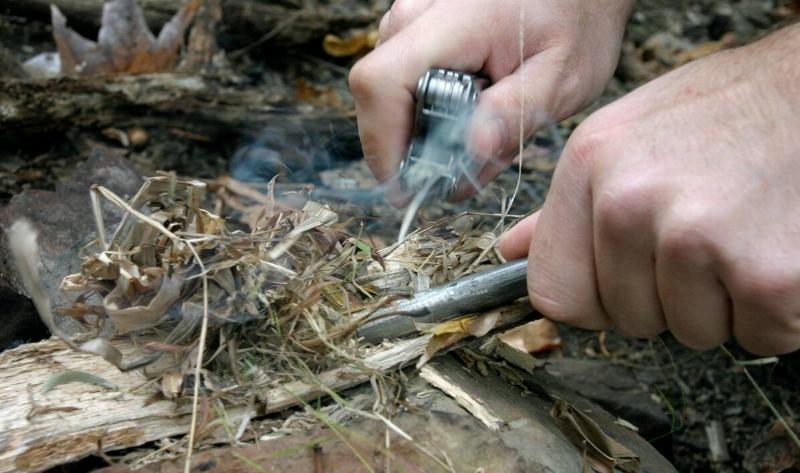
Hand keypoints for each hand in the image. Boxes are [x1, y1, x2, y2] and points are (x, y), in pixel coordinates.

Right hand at [349, 0, 633, 201]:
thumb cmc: (574, 25)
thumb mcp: (563, 77)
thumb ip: (516, 112)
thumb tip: (473, 148)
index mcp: (454, 22)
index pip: (381, 83)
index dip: (381, 142)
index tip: (407, 187)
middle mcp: (416, 14)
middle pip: (377, 98)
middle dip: (408, 146)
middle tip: (457, 169)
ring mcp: (407, 19)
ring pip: (386, 95)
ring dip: (420, 130)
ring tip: (474, 133)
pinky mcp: (410, 32)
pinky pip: (399, 85)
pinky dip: (426, 112)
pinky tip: (468, 111)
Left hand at [500, 25, 799, 354]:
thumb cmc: (729, 112)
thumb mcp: (629, 137)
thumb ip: (568, 205)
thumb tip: (514, 251)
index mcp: (590, 167)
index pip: (554, 292)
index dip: (592, 299)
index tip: (620, 283)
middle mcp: (631, 203)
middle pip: (626, 318)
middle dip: (666, 295)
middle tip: (706, 234)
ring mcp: (696, 240)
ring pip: (691, 331)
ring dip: (722, 301)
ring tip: (743, 232)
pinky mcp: (767, 276)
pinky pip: (757, 336)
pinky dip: (775, 310)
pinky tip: (777, 247)